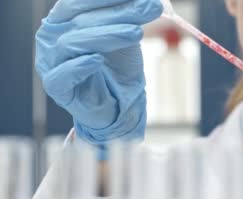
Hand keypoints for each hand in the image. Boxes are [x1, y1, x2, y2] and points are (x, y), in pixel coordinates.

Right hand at [35, 0, 162, 158]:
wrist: (118, 103)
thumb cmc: (117, 66)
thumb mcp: (125, 35)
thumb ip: (128, 15)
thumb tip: (148, 0)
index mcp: (63, 19)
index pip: (80, 1)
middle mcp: (52, 37)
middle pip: (82, 19)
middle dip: (118, 12)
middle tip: (149, 8)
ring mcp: (51, 61)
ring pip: (73, 43)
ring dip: (107, 35)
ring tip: (136, 32)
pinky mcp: (56, 86)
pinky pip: (62, 75)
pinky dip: (79, 66)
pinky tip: (98, 60)